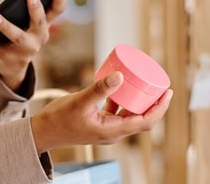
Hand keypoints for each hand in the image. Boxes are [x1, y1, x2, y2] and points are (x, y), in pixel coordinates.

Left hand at [0, 0, 66, 90]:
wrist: (14, 65)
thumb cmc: (20, 34)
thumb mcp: (27, 22)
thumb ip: (28, 9)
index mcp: (44, 25)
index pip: (57, 11)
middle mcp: (39, 38)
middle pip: (40, 22)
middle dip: (36, 9)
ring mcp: (25, 51)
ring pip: (17, 37)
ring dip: (6, 26)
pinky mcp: (9, 59)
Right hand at [30, 71, 172, 152]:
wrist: (42, 132)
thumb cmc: (58, 119)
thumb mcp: (79, 101)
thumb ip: (99, 89)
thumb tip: (120, 76)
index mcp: (112, 131)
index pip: (145, 121)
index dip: (160, 108)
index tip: (167, 92)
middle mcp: (112, 133)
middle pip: (142, 120)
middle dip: (153, 104)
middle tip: (159, 86)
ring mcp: (106, 130)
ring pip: (130, 117)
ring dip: (139, 103)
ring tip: (144, 85)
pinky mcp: (99, 125)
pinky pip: (118, 114)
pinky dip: (123, 103)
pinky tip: (120, 88)